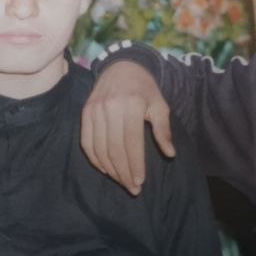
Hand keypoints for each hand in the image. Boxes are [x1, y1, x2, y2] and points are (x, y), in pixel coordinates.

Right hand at [81, 61, 175, 193]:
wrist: (121, 67)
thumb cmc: (145, 89)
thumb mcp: (160, 106)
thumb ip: (163, 130)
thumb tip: (170, 154)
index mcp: (132, 105)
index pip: (131, 143)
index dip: (135, 166)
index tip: (140, 182)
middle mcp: (111, 107)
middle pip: (114, 149)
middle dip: (123, 173)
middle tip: (132, 188)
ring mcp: (95, 110)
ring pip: (99, 149)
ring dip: (110, 170)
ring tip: (121, 182)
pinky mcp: (85, 113)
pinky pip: (86, 143)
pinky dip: (95, 160)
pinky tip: (105, 170)